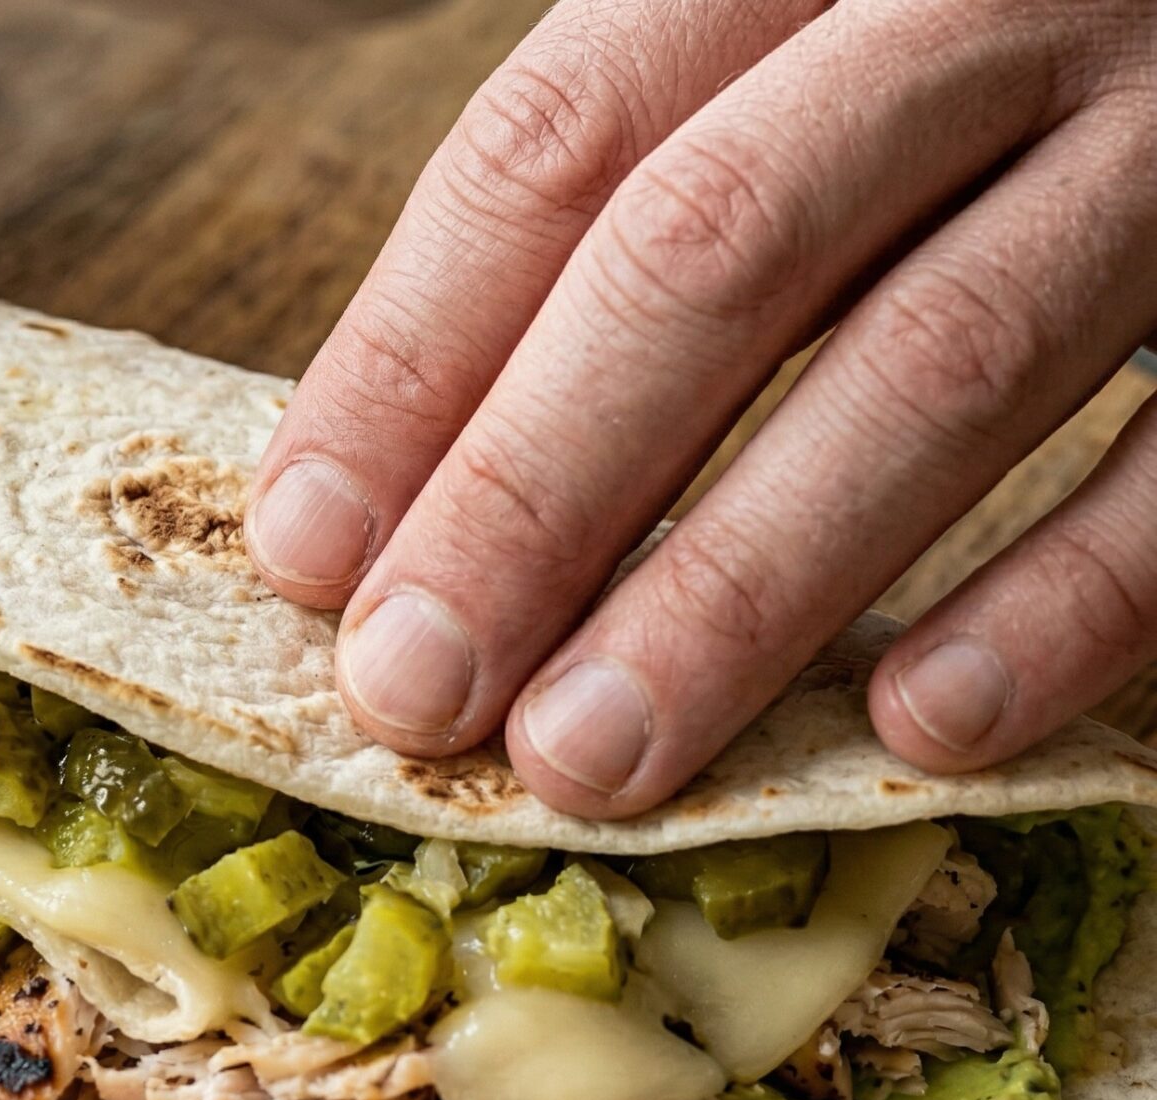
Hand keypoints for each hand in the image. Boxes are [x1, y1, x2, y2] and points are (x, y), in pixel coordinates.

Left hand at [243, 0, 1156, 816]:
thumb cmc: (965, 71)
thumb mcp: (788, 63)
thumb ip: (632, 207)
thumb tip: (400, 485)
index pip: (561, 139)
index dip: (414, 354)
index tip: (308, 552)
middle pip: (713, 249)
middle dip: (539, 492)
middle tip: (416, 693)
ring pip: (938, 357)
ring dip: (740, 583)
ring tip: (592, 755)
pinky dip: (1064, 596)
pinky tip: (918, 724)